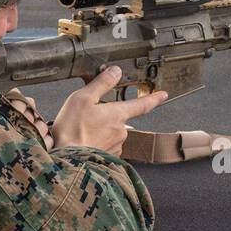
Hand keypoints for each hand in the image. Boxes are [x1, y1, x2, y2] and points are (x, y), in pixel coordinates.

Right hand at [50, 66, 169, 155]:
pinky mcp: (108, 158)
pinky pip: (106, 146)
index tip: (163, 95)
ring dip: (101, 130)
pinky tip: (83, 141)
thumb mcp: (83, 98)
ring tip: (80, 130)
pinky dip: (97, 142)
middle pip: (120, 119)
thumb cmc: (72, 129)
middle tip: (86, 117)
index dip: (154, 98)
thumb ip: (102, 83)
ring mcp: (116, 146)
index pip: (142, 104)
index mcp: (117, 114)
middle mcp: (121, 131)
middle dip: (108, 116)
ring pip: (112, 133)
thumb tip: (116, 71)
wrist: (66, 159)